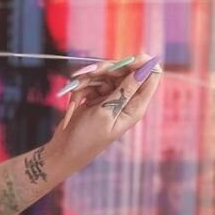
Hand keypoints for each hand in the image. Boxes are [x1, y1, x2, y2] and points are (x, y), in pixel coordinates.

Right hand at [48, 52, 162, 171]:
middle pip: (125, 70)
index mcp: (135, 106)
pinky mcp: (96, 98)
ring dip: (88, 80)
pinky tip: (73, 101)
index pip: (151, 76)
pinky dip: (80, 88)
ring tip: (74, 89)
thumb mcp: (106, 113)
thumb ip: (124, 90)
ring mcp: (110, 98)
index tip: (124, 62)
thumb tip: (145, 68)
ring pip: (105, 74)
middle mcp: (126, 100)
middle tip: (89, 72)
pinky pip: (91, 82)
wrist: (63, 151)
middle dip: (106, 69)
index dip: (140, 64)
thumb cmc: (86, 138)